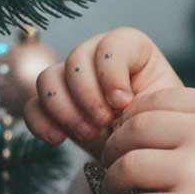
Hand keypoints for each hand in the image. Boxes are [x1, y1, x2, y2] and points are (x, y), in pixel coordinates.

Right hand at [23, 27, 183, 160]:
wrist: (145, 150)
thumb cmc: (159, 124)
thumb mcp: (162, 109)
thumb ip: (145, 100)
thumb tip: (119, 105)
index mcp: (132, 49)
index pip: (112, 44)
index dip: (112, 73)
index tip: (124, 103)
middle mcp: (97, 56)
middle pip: (76, 59)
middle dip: (88, 95)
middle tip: (104, 123)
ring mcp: (71, 78)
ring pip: (48, 78)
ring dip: (65, 109)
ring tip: (89, 134)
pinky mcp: (53, 104)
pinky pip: (32, 105)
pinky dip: (41, 122)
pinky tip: (58, 139)